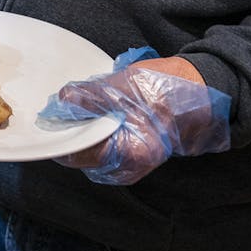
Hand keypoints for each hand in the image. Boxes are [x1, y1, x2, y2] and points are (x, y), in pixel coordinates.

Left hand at [38, 47, 231, 185]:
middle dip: (70, 133)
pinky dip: (97, 134)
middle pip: (85, 156)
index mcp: (130, 152)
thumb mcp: (125, 85)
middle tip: (58, 112)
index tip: (47, 119)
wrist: (203, 89)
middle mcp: (132, 166)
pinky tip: (95, 115)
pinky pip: (107, 149)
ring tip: (76, 111)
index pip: (80, 153)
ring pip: (95, 153)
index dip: (61, 135)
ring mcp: (135, 162)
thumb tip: (63, 100)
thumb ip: (92, 95)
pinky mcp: (138, 153)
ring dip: (83, 133)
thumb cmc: (168, 86)